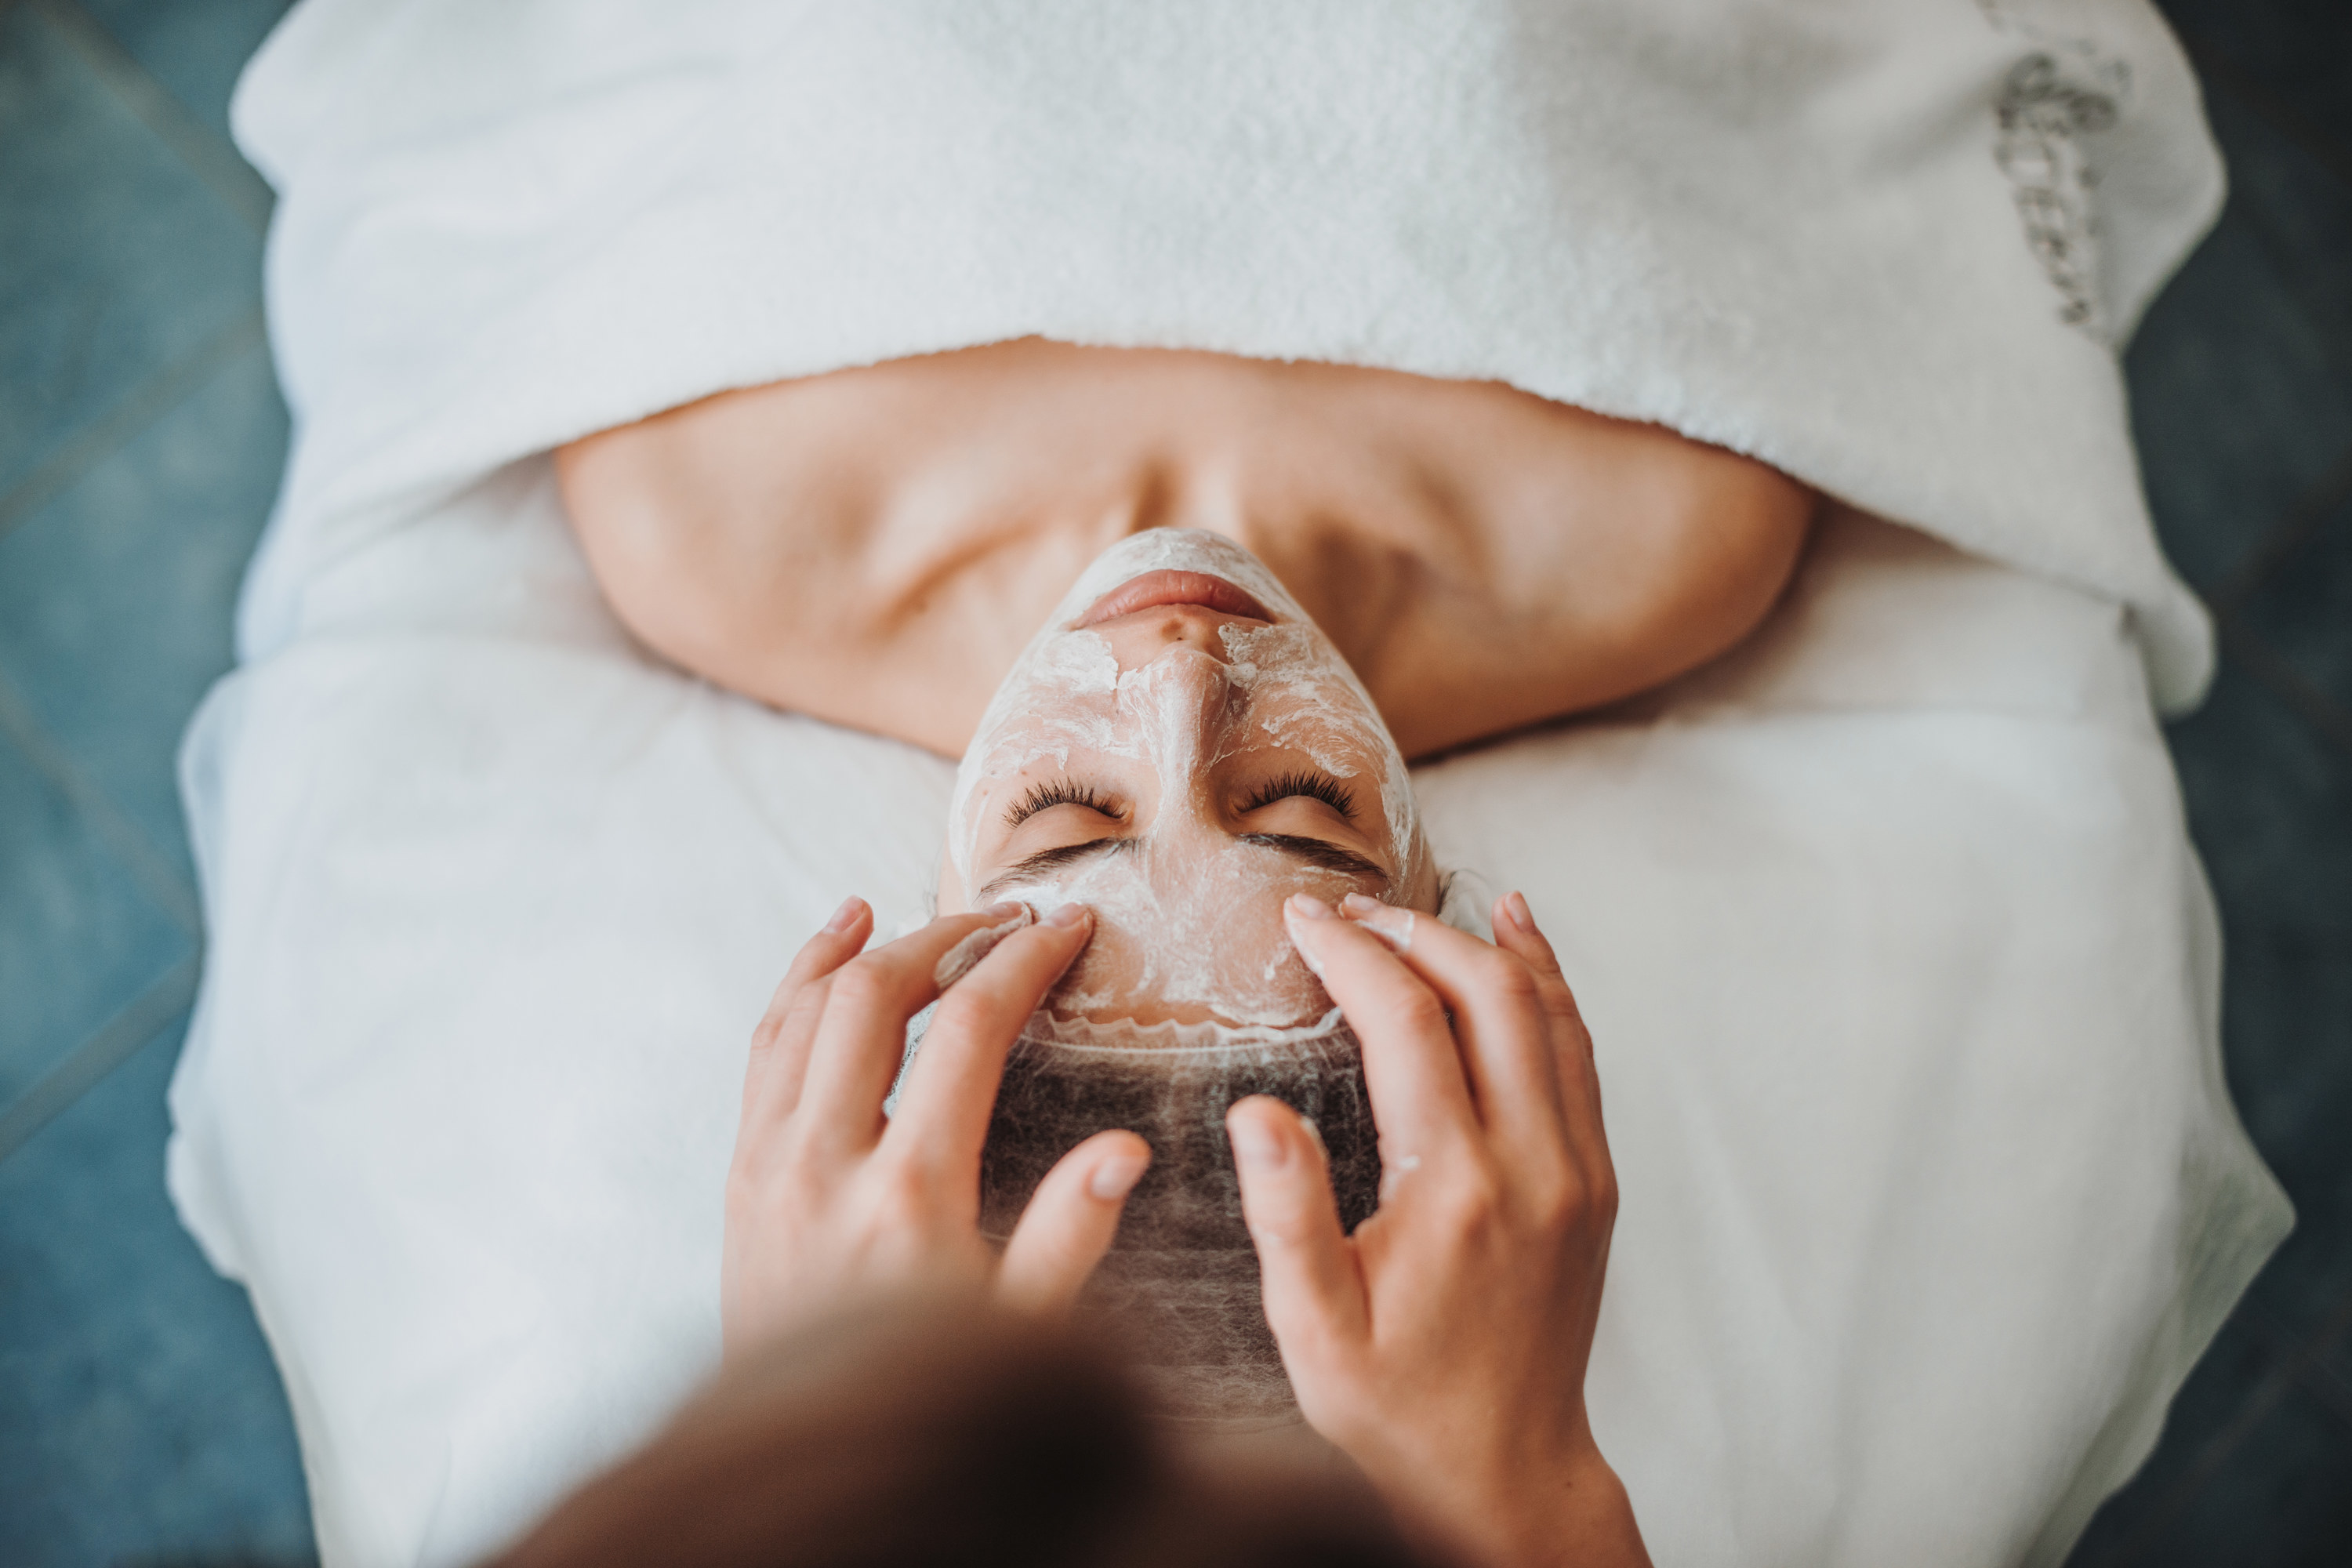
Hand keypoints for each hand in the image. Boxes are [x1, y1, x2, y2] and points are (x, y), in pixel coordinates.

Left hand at [722, 897, 1150, 1356]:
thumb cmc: (921, 1389)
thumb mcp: (1016, 1331)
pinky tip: (834, 943)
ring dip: (869, 947)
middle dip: (949, 938)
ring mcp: (770, 1162)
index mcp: (908, 1196)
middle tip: (1008, 920)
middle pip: (877, 995)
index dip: (1022, 964)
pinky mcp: (741, 1172)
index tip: (1064, 930)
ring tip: (925, 913)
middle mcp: (826, 1162)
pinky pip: (765, 1047)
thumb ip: (1067, 1236)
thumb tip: (1125, 1152)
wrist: (799, 1458)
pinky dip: (799, 981)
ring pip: (808, 1008)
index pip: (968, 1034)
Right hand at [1227, 891, 1648, 1567]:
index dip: (1349, 954)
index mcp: (1456, 1189)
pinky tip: (1522, 945)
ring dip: (1486, 945)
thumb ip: (1287, 1215)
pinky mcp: (1595, 1182)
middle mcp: (1533, 1164)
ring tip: (1422, 908)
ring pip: (1549, 1012)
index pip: (1406, 1023)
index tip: (1302, 919)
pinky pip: (1579, 1054)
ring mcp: (1577, 1169)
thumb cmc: (1400, 1409)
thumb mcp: (1315, 1330)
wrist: (1505, 1472)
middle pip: (1489, 993)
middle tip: (1348, 912)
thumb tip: (1256, 1113)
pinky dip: (1549, 987)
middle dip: (1413, 932)